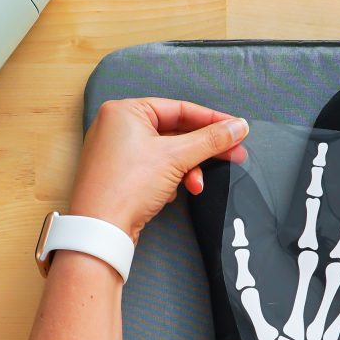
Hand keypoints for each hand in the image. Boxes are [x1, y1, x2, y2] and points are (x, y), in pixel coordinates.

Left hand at [69, 97, 247, 240]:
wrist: (101, 230)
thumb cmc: (124, 188)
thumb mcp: (176, 157)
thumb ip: (211, 139)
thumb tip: (237, 127)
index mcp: (125, 111)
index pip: (179, 109)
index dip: (212, 120)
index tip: (235, 128)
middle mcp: (118, 127)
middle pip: (175, 132)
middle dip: (202, 150)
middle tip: (231, 154)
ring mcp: (118, 152)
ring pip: (167, 153)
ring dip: (187, 169)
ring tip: (196, 185)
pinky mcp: (121, 175)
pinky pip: (155, 168)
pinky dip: (170, 179)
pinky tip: (172, 193)